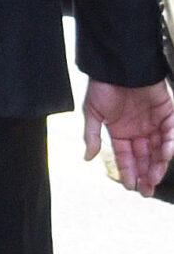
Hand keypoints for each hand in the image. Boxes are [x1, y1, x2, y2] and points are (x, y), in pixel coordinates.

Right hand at [84, 78, 173, 193]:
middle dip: (146, 175)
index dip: (128, 172)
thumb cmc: (103, 85)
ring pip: (160, 149)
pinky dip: (170, 144)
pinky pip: (171, 132)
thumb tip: (87, 158)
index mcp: (120, 131)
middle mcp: (138, 129)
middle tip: (147, 190)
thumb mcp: (92, 112)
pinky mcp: (167, 113)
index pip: (126, 157)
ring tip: (154, 177)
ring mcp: (154, 122)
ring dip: (158, 164)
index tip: (131, 187)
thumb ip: (92, 136)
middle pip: (145, 157)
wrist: (119, 63)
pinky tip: (165, 155)